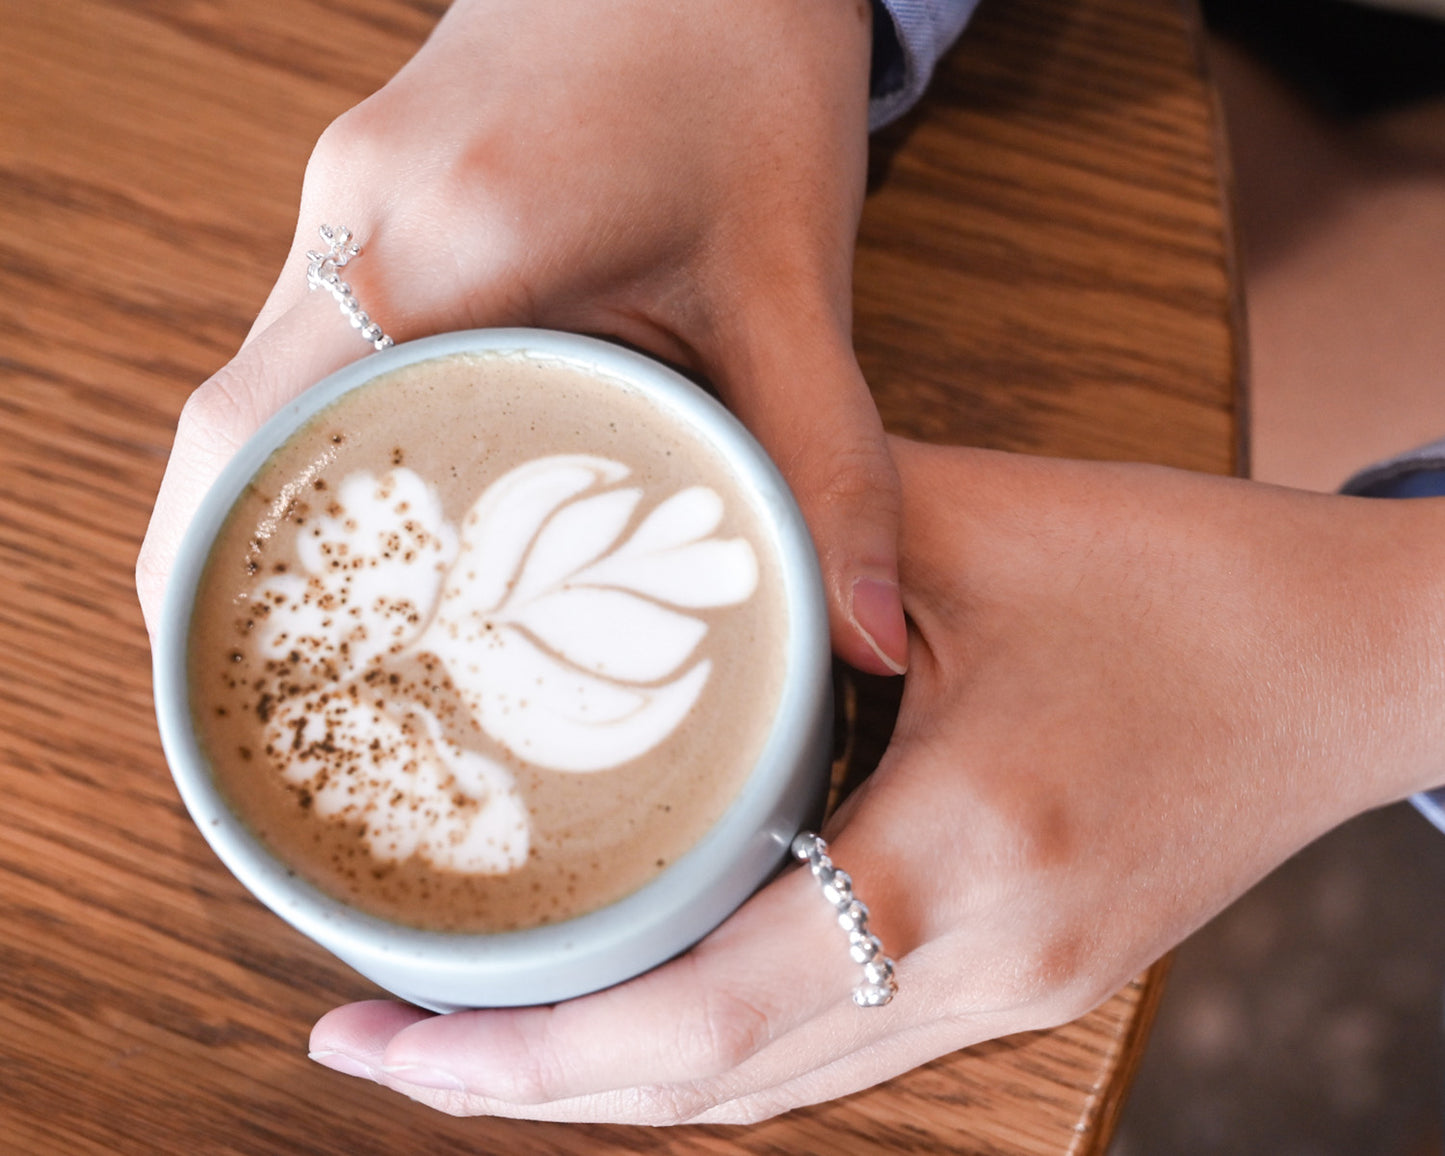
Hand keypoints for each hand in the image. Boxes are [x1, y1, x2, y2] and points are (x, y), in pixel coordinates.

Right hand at [135, 0, 906, 674]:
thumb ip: (827, 465)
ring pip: (253, 384)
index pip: (261, 434)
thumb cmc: (745, 71)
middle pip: (229, 428)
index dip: (221, 575)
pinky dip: (318, 436)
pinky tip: (386, 504)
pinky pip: (301, 337)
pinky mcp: (362, 185)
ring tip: (338, 627)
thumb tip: (863, 639)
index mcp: (457, 237)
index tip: (255, 690)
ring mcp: (344, 188)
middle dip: (239, 566)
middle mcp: (364, 209)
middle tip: (308, 692)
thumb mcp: (794, 278)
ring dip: (275, 502)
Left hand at [308, 442, 1444, 1121]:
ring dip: (622, 1074)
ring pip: (774, 1087)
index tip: (382, 1040)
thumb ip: (808, 520)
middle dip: (536, 1086)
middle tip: (381, 1046)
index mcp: (966, 855)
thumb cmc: (1196, 582)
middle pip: (718, 1086)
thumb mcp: (990, 524)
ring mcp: (1016, 993)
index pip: (703, 1011)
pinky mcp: (1030, 978)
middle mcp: (988, 967)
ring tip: (484, 1029)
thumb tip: (661, 505)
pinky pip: (837, 1039)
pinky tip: (645, 991)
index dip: (526, 1049)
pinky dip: (720, 1038)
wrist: (1362, 666)